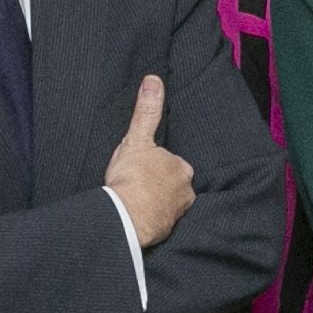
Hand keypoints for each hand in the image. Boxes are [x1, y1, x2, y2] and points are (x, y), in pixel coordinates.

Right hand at [102, 74, 193, 245]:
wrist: (126, 216)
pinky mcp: (165, 232)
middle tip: (138, 187)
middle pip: (174, 186)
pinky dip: (151, 222)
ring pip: (168, 205)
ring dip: (155, 205)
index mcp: (182, 169)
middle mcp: (186, 193)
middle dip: (159, 187)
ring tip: (136, 204)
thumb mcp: (137, 138)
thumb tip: (154, 80)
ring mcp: (177, 214)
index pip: (173, 164)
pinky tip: (138, 220)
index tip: (143, 170)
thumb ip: (147, 111)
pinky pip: (160, 223)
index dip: (157, 166)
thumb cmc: (132, 177)